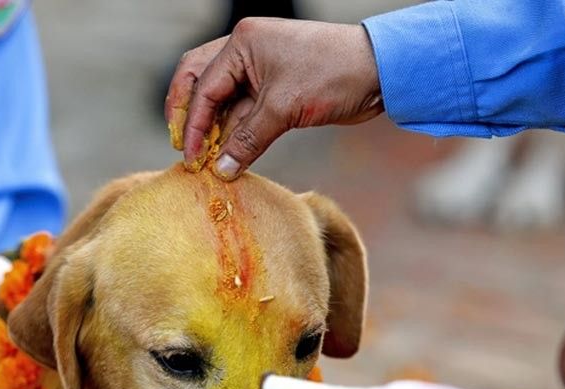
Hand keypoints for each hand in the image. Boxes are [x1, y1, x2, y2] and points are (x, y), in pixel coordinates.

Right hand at [165, 18, 383, 179]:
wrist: (379, 73)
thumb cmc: (334, 74)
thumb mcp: (284, 108)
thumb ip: (248, 139)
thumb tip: (222, 168)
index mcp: (242, 43)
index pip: (204, 86)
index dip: (194, 124)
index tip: (190, 156)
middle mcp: (246, 52)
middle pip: (201, 84)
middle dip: (190, 118)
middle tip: (185, 149)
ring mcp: (260, 71)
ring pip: (224, 102)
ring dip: (215, 130)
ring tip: (209, 161)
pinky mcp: (275, 91)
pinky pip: (245, 113)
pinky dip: (236, 134)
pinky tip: (230, 156)